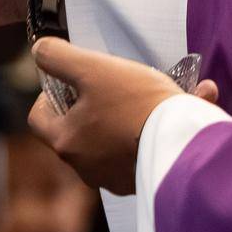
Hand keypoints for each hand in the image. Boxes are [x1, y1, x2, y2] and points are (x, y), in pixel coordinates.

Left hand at [28, 38, 218, 194]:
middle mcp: (84, 167)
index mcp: (66, 142)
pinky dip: (161, 128)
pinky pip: (147, 148)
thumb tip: (40, 50)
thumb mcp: (93, 69)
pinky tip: (193, 101)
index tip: (72, 81)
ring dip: (136, 114)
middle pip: (78, 129)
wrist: (184, 145)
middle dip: (96, 103)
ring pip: (115, 138)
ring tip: (165, 90)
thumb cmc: (136, 106)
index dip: (50, 94)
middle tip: (116, 85)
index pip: (39, 117)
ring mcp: (114, 177)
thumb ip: (58, 57)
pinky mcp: (143, 180)